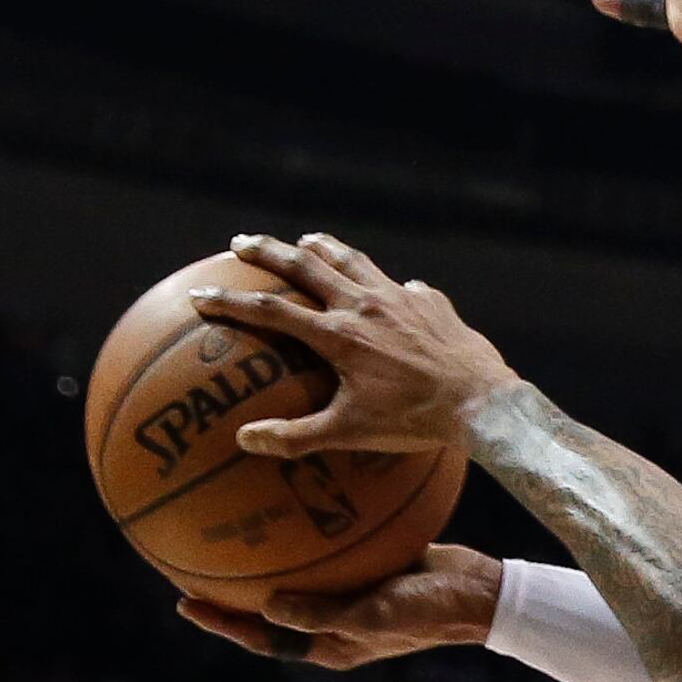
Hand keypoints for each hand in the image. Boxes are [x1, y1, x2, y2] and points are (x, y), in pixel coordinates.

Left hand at [175, 545, 505, 667]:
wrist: (480, 591)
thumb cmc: (431, 611)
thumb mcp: (376, 616)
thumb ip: (324, 614)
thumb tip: (268, 608)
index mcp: (330, 644)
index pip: (265, 639)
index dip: (224, 625)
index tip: (184, 603)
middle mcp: (333, 621)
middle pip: (268, 609)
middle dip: (230, 592)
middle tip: (188, 564)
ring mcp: (349, 593)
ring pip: (294, 574)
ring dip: (261, 557)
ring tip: (229, 526)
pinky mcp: (366, 566)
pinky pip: (323, 546)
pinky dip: (301, 526)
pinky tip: (286, 492)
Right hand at [184, 234, 516, 459]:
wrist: (482, 404)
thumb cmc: (414, 423)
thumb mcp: (350, 433)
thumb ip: (296, 437)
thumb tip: (245, 441)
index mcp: (338, 334)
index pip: (270, 311)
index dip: (230, 303)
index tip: (199, 297)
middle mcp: (364, 305)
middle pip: (305, 266)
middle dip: (268, 252)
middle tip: (241, 243)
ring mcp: (400, 298)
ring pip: (353, 261)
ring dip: (325, 248)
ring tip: (307, 241)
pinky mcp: (433, 303)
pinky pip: (405, 287)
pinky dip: (389, 286)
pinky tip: (391, 290)